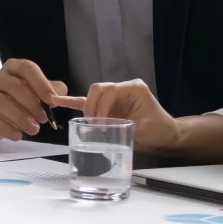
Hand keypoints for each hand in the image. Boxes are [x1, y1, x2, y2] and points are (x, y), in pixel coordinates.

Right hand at [0, 59, 69, 143]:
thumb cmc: (16, 101)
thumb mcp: (34, 93)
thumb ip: (50, 91)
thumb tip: (60, 95)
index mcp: (13, 68)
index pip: (27, 68)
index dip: (41, 83)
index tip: (52, 100)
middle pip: (14, 86)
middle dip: (32, 104)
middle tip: (43, 119)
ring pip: (0, 101)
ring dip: (20, 117)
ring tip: (33, 129)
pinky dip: (6, 128)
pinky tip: (17, 136)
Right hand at [56, 79, 178, 153]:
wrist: (164, 135)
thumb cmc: (159, 130)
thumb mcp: (147, 129)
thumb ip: (128, 126)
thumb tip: (109, 128)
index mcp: (133, 88)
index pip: (110, 90)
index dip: (102, 106)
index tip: (102, 124)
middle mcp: (122, 88)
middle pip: (97, 89)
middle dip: (92, 107)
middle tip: (95, 126)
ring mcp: (113, 96)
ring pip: (91, 96)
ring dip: (87, 110)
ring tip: (88, 125)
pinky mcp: (106, 106)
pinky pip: (87, 102)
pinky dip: (72, 102)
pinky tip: (57, 101)